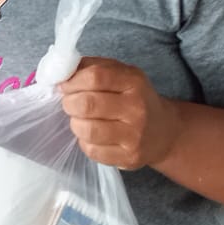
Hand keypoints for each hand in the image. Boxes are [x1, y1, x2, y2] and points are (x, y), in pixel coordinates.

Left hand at [58, 57, 183, 169]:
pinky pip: (92, 150)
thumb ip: (91, 67)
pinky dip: (84, 142)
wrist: (163, 131)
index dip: (73, 81)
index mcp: (134, 81)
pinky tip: (92, 136)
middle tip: (70, 104)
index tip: (65, 86)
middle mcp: (137, 108)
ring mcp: (134, 135)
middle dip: (69, 103)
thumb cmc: (133, 98)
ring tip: (80, 120)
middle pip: (88, 104)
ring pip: (87, 130)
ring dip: (75, 124)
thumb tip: (60, 72)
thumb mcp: (120, 74)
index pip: (96, 76)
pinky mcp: (129, 157)